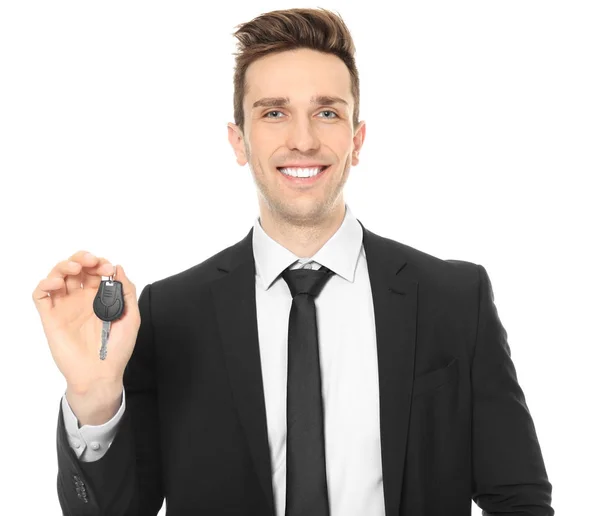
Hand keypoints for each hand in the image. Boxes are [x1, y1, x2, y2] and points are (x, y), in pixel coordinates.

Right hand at [32, 250, 140, 396]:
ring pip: (57, 277)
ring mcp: (65, 307)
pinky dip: (45, 284)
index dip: (99, 263)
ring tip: (75, 268)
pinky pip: (40, 296)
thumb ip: (127, 292)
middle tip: (91, 262)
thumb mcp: (131, 318)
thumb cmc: (117, 350)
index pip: (94, 271)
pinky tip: (57, 284)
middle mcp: (80, 300)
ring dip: (64, 266)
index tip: (107, 268)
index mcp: (99, 298)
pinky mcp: (50, 318)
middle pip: (75, 269)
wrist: (100, 374)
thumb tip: (119, 268)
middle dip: (82, 259)